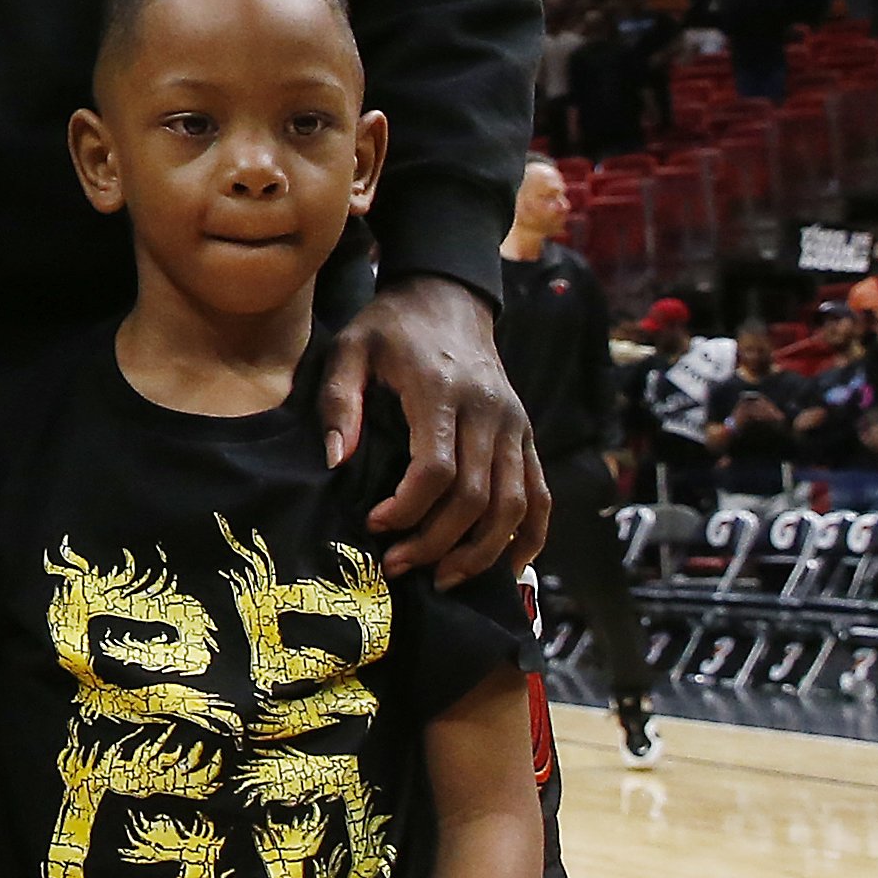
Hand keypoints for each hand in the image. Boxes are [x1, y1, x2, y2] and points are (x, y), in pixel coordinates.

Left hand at [318, 273, 546, 579]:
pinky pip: (541, 495)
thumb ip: (339, 402)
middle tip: (399, 566)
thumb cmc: (390, 328)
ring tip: (443, 578)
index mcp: (442, 391)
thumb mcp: (349, 349)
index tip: (375, 525)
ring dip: (483, 551)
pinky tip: (508, 566)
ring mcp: (516, 426)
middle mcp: (489, 412)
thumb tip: (336, 462)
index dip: (409, 508)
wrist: (449, 299)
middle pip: (478, 497)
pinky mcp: (527, 435)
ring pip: (515, 505)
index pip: (437, 468)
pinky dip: (530, 536)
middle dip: (439, 542)